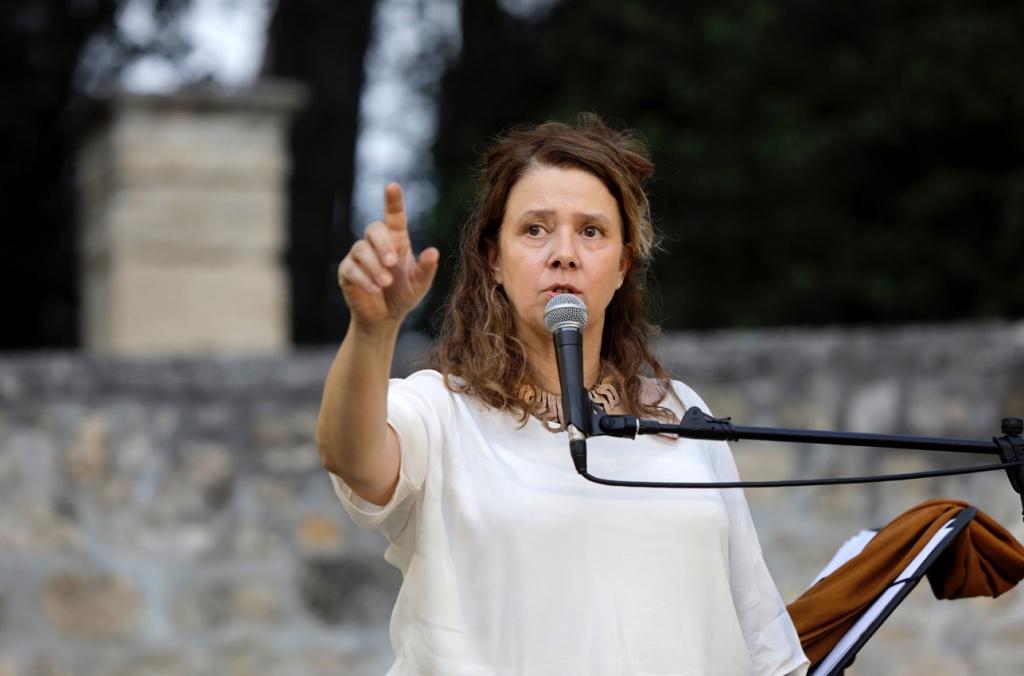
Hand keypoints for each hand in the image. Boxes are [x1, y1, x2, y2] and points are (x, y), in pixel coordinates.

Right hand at [338, 183, 439, 328]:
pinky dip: (364, 278)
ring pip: (361, 249)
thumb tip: (434, 251)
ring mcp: (359, 256)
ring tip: (385, 283)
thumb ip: (426, 269)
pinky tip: (375, 289)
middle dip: (382, 244)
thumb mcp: (419, 285)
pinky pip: (351, 268)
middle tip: (392, 263)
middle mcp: (376, 244)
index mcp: (397, 241)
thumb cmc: (403, 295)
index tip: (392, 187)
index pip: (394, 216)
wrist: (384, 317)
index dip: (393, 201)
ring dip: (375, 266)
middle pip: (373, 229)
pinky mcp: (347, 271)